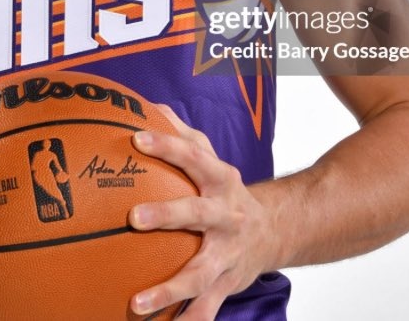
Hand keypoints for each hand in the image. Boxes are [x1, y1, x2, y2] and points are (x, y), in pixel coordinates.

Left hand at [128, 104, 273, 319]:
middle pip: (198, 213)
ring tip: (136, 303)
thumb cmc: (225, 189)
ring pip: (200, 273)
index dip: (167, 145)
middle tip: (133, 217)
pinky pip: (206, 308)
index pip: (193, 156)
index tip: (136, 138)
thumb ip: (182, 134)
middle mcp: (226, 217)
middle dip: (167, 214)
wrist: (276, 230)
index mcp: (220, 180)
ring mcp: (228, 254)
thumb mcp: (211, 157)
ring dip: (169, 290)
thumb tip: (149, 107)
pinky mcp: (226, 284)